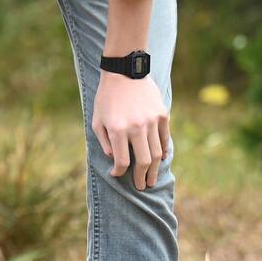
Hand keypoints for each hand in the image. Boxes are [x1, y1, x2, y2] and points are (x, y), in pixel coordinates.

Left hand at [92, 72, 170, 190]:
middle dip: (141, 177)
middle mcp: (136, 127)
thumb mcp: (96, 120)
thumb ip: (104, 142)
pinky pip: (165, 138)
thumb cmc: (106, 98)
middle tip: (141, 186)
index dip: (119, 172)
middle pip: (143, 161)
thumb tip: (113, 159)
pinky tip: (161, 160)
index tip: (117, 174)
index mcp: (117, 130)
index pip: (122, 161)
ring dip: (154, 169)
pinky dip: (164, 151)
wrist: (124, 73)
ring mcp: (152, 121)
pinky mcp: (162, 115)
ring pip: (157, 153)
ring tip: (151, 179)